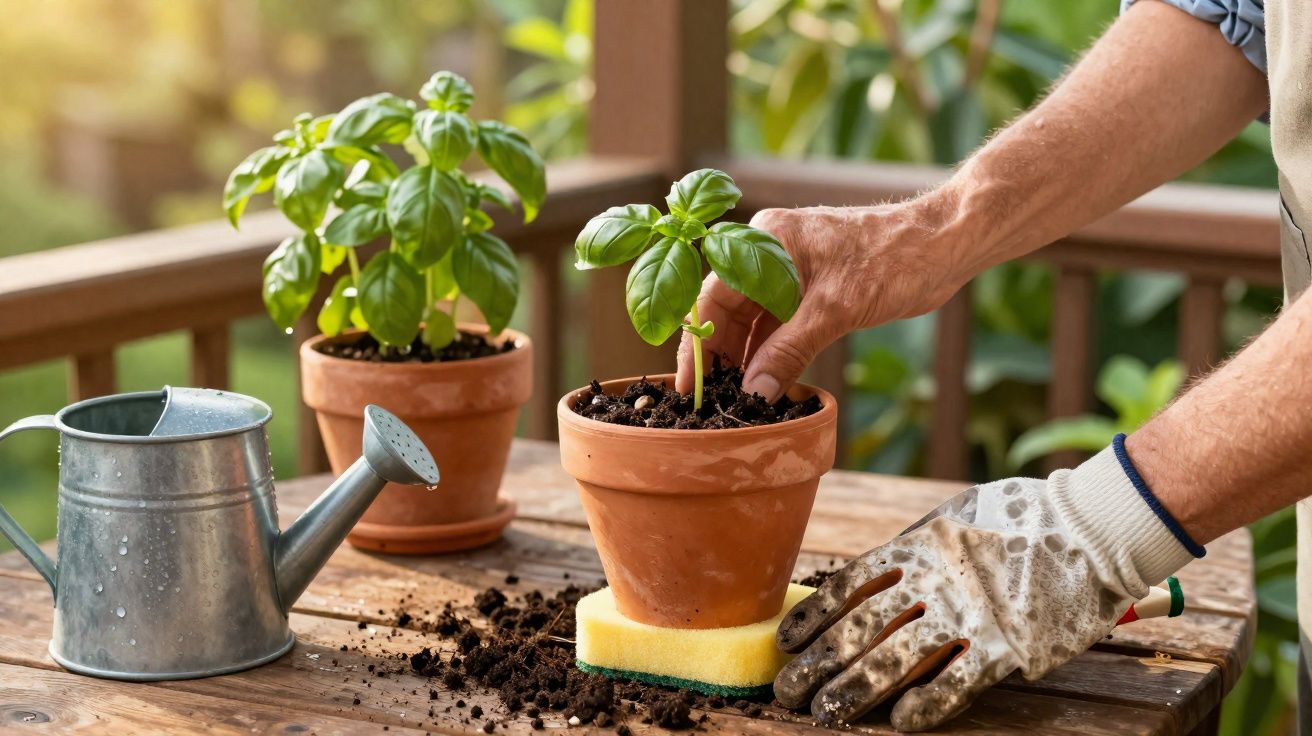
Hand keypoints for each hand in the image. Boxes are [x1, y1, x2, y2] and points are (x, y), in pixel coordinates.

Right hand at [675, 198, 968, 400]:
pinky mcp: (813, 289)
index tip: (689, 386)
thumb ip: (788, 352)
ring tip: (736, 400)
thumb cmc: (893, 259)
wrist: (946, 244)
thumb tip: (754, 393)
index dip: (699, 343)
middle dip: (721, 356)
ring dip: (748, 360)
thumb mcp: (834, 310)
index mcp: (765, 240)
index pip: (714, 296)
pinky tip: (767, 384)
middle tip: (711, 401)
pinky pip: (780, 326)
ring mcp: (791, 271)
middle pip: (729, 311)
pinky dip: (774, 354)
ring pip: (755, 322)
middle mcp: (769, 252)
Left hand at [773, 444, 1197, 730]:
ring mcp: (970, 614)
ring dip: (855, 690)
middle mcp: (935, 579)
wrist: (1092, 528)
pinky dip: (926, 705)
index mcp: (918, 545)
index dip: (813, 617)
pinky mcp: (1008, 646)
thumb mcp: (952, 519)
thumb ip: (911, 549)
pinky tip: (898, 722)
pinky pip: (956, 682)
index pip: (848, 585)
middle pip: (860, 628)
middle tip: (789, 690)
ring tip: (826, 712)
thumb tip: (863, 583)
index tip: (787, 642)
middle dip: (818, 662)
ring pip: (896, 659)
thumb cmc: (1018, 519)